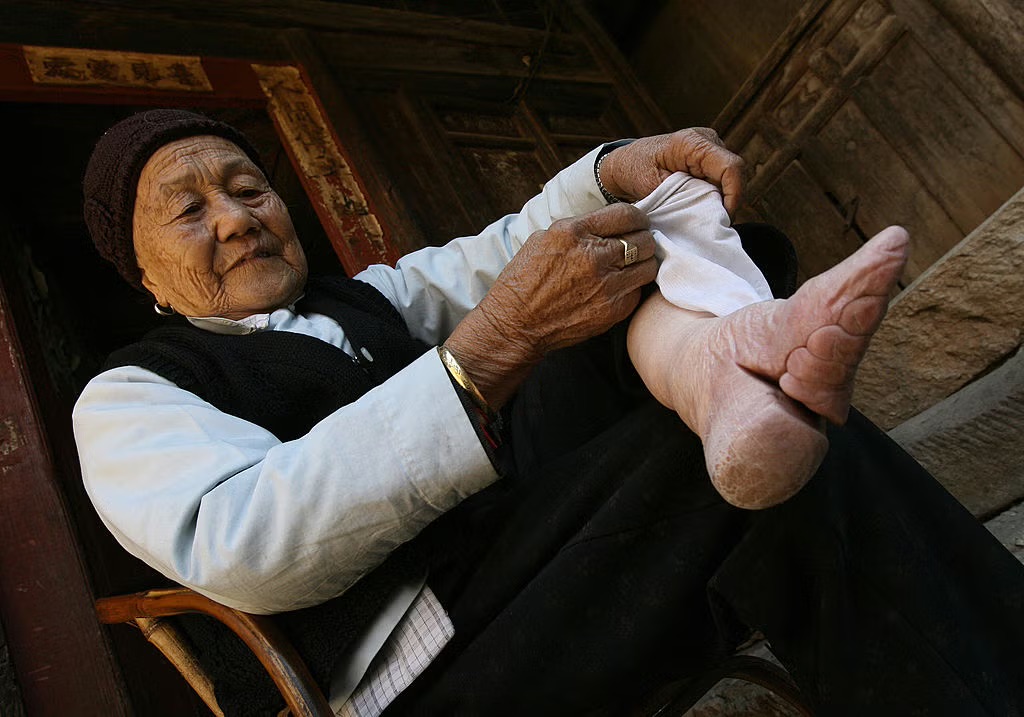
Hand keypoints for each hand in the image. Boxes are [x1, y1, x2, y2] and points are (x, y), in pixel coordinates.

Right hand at [445, 202, 657, 406]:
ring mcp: (607, 284)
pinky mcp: (613, 309)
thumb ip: (577, 229)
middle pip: (643, 240)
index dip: (637, 218)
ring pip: (648, 267)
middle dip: (642, 240)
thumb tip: (605, 225)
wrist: (516, 324)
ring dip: (642, 265)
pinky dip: (631, 289)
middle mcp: (594, 256)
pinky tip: (618, 289)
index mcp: (574, 232)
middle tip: (635, 246)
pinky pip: (638, 292)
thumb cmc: (524, 281)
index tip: (636, 224)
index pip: (626, 214)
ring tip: (630, 268)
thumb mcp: (543, 239)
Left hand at [599, 128, 744, 214]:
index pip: (730, 167)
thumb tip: (707, 210)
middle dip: (727, 202)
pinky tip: (701, 208)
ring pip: (730, 181)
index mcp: (693, 143)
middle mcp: (707, 141)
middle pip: (734, 176)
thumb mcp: (653, 185)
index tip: (724, 217)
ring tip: (704, 217)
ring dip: (720, 201)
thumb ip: (682, 194)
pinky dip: (714, 198)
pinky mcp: (709, 161)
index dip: (734, 195)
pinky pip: (721, 182)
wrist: (624, 163)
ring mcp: (711, 149)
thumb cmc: (634, 169)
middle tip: (712, 224)